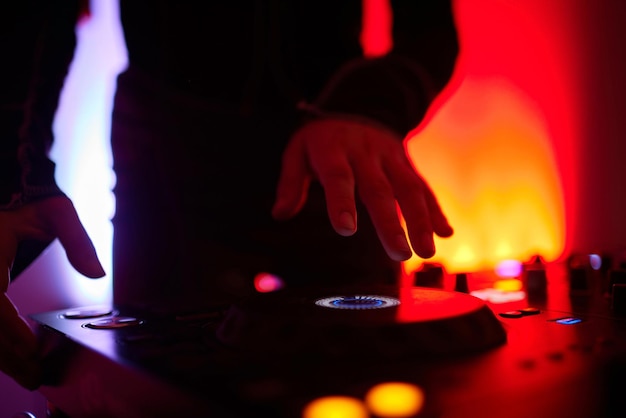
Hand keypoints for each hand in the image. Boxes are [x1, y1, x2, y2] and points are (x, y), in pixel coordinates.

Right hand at [0, 195, 104, 388]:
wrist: (6, 184)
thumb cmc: (28, 197)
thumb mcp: (58, 212)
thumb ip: (78, 241)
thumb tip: (97, 274)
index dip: (9, 329)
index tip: (31, 349)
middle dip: (6, 354)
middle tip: (33, 377)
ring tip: (25, 374)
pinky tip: (11, 355)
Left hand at [272, 118, 452, 260]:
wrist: (357, 108)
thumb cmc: (322, 141)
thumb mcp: (298, 152)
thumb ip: (291, 182)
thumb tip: (280, 214)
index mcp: (333, 150)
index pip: (338, 177)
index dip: (342, 203)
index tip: (346, 230)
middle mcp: (365, 153)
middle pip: (379, 189)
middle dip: (391, 223)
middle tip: (400, 253)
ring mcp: (390, 157)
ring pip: (408, 188)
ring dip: (420, 220)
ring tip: (426, 252)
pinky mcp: (406, 163)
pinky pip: (422, 186)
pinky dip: (435, 210)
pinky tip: (445, 233)